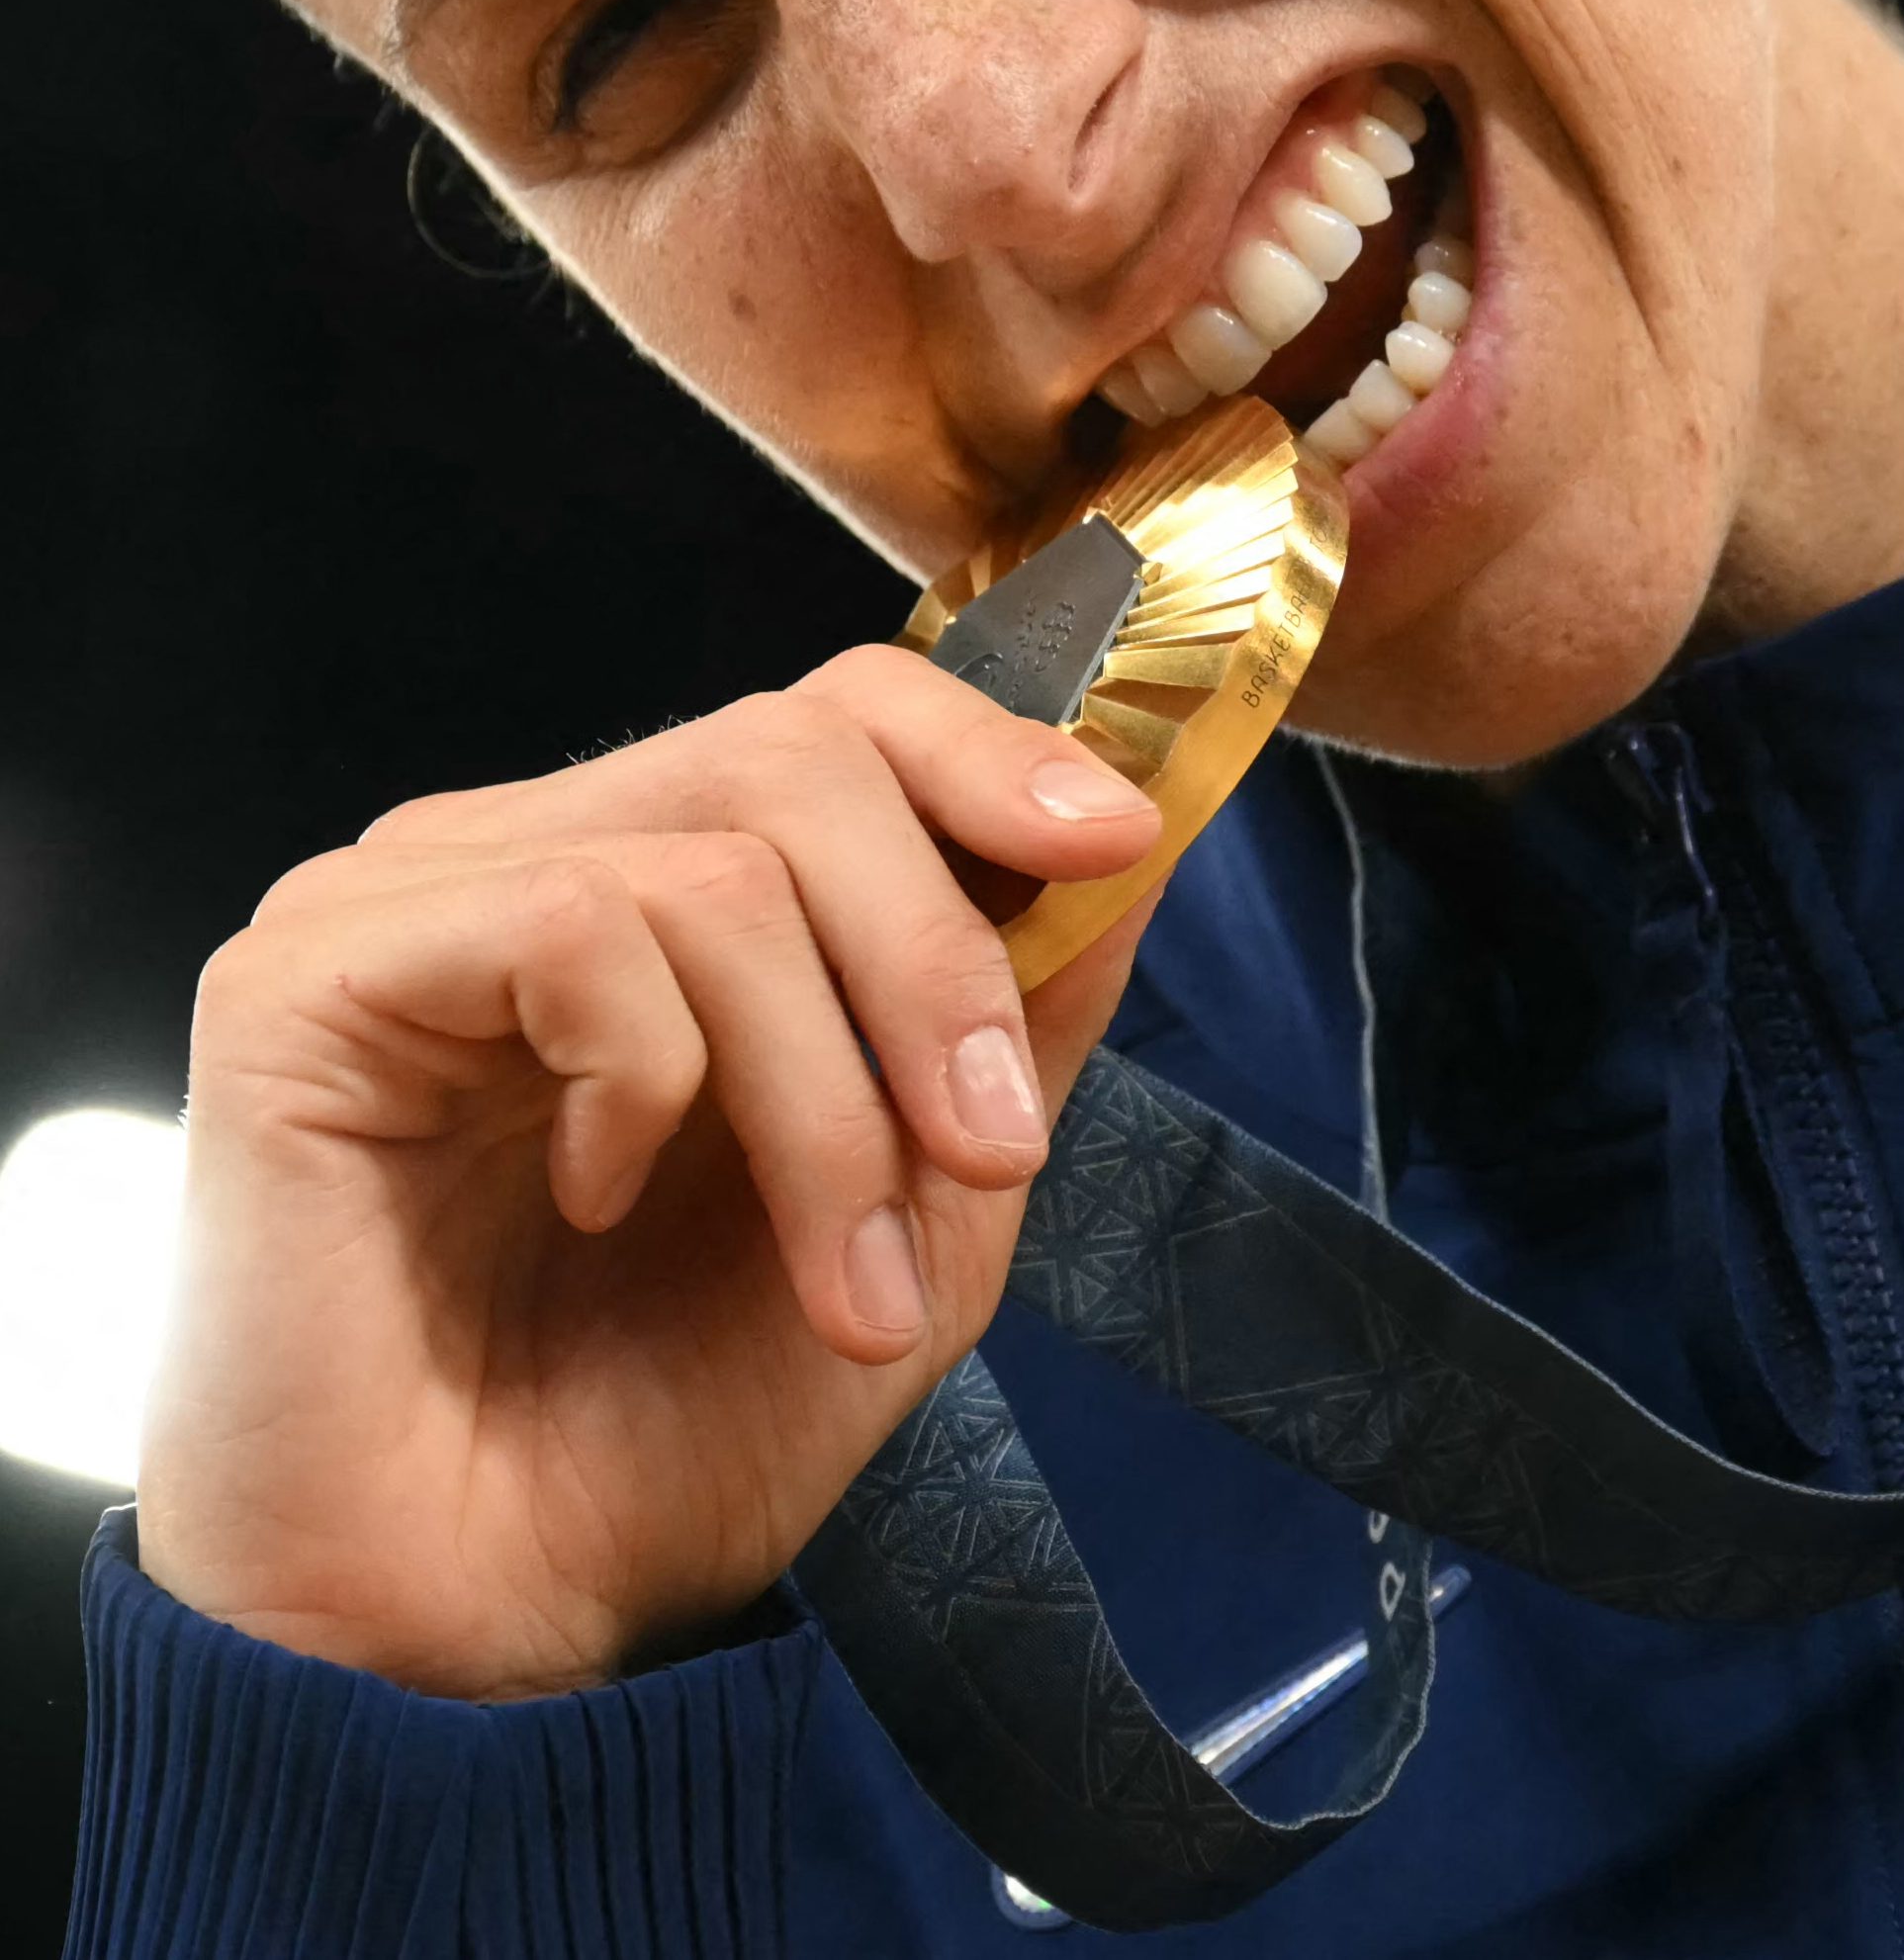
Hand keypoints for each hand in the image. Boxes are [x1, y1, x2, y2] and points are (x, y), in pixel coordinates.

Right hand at [136, 647, 1160, 1699]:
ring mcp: (409, 900)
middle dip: (935, 959)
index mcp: (654, 890)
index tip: (1115, 843)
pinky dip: (647, 1083)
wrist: (474, 1643)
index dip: (983, 750)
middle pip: (792, 758)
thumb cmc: (664, 1441)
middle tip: (992, 1150)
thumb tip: (1136, 840)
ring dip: (825, 1093)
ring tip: (841, 1287)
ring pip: (712, 865)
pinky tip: (595, 1203)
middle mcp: (526, 856)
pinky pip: (571, 927)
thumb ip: (1014, 1025)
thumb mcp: (920, 1217)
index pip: (827, 716)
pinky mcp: (311, 970)